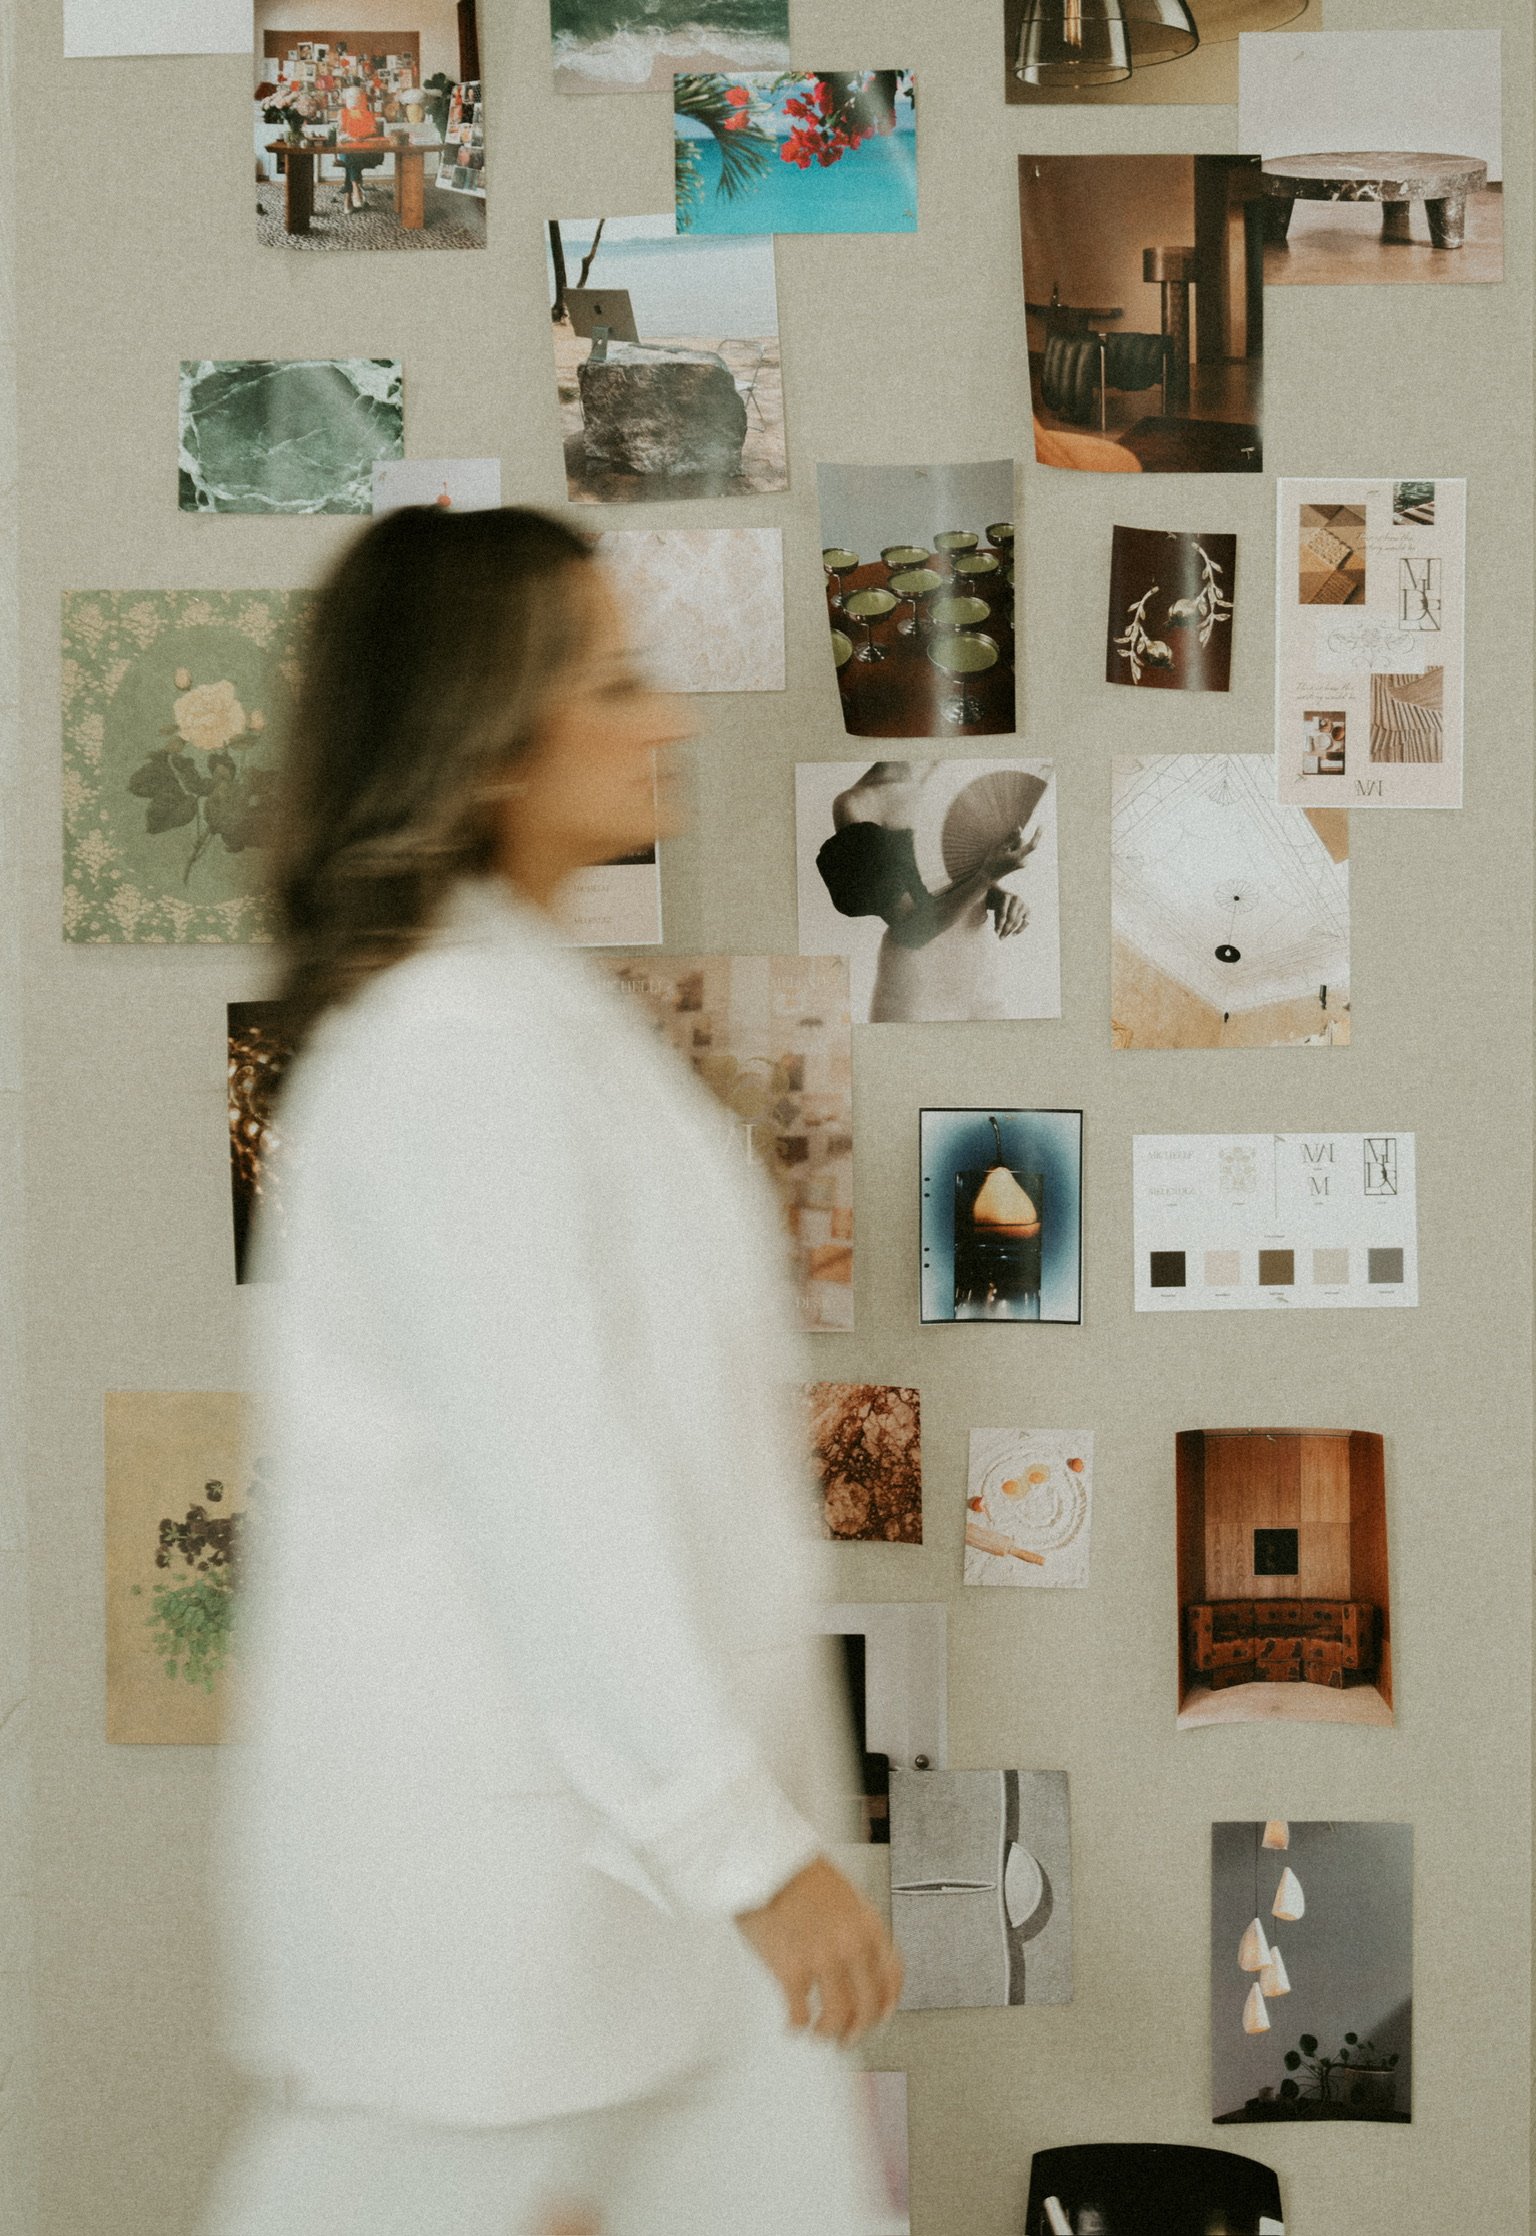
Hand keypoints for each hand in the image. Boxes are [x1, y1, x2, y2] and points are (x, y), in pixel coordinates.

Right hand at [736, 1854, 902, 2046]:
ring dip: (829, 2033)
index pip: (892, 1978)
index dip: (887, 2004)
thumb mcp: (843, 1894)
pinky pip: (801, 2013)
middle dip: (858, 2029)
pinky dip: (798, 2026)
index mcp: (868, 1925)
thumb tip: (858, 1960)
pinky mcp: (791, 1970)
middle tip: (847, 2036)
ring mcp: (823, 1960)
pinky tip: (793, 2025)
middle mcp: (852, 1946)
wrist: (764, 1858)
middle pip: (868, 2006)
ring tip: (818, 2034)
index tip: (880, 2015)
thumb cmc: (797, 1870)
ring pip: (838, 2017)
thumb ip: (855, 1926)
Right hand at [985, 824, 1038, 878]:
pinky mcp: (1022, 864)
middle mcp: (1023, 861)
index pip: (1031, 845)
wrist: (989, 876)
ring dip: (1014, 846)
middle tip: (1004, 847)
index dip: (1037, 835)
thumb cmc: (992, 861)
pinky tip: (1006, 856)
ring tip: (1003, 854)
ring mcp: (1023, 864)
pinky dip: (1014, 850)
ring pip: (1021, 846)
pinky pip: (1020, 851)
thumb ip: (1010, 838)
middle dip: (1016, 840)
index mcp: (1017, 857)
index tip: (1041, 825)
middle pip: (1023, 843)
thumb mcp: (999, 847)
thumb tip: (1020, 828)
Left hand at [989, 889, 1028, 937]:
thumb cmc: (997, 903)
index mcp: (1006, 896)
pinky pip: (1026, 922)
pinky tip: (1013, 935)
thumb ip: (997, 919)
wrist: (1005, 895)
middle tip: (1000, 938)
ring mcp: (1023, 904)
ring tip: (1003, 936)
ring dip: (1010, 930)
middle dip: (1005, 929)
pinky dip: (1020, 929)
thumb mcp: (994, 908)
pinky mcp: (1028, 910)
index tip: (996, 933)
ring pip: (1017, 921)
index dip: (1000, 924)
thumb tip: (997, 932)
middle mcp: (1016, 899)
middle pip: (1011, 918)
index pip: (1003, 913)